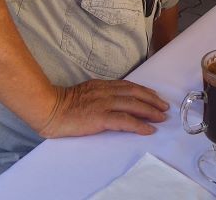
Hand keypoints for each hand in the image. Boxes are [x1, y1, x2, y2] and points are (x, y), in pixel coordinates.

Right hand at [38, 79, 168, 138]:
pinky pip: (125, 120)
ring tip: (161, 118)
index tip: (155, 96)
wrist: (50, 108)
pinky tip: (148, 130)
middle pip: (136, 93)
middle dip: (152, 100)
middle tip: (164, 107)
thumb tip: (112, 100)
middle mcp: (106, 91)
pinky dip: (139, 125)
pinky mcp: (101, 117)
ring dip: (151, 111)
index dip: (144, 91)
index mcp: (102, 85)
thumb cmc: (63, 104)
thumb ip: (99, 94)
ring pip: (134, 105)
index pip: (129, 86)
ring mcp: (104, 103)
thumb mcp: (86, 92)